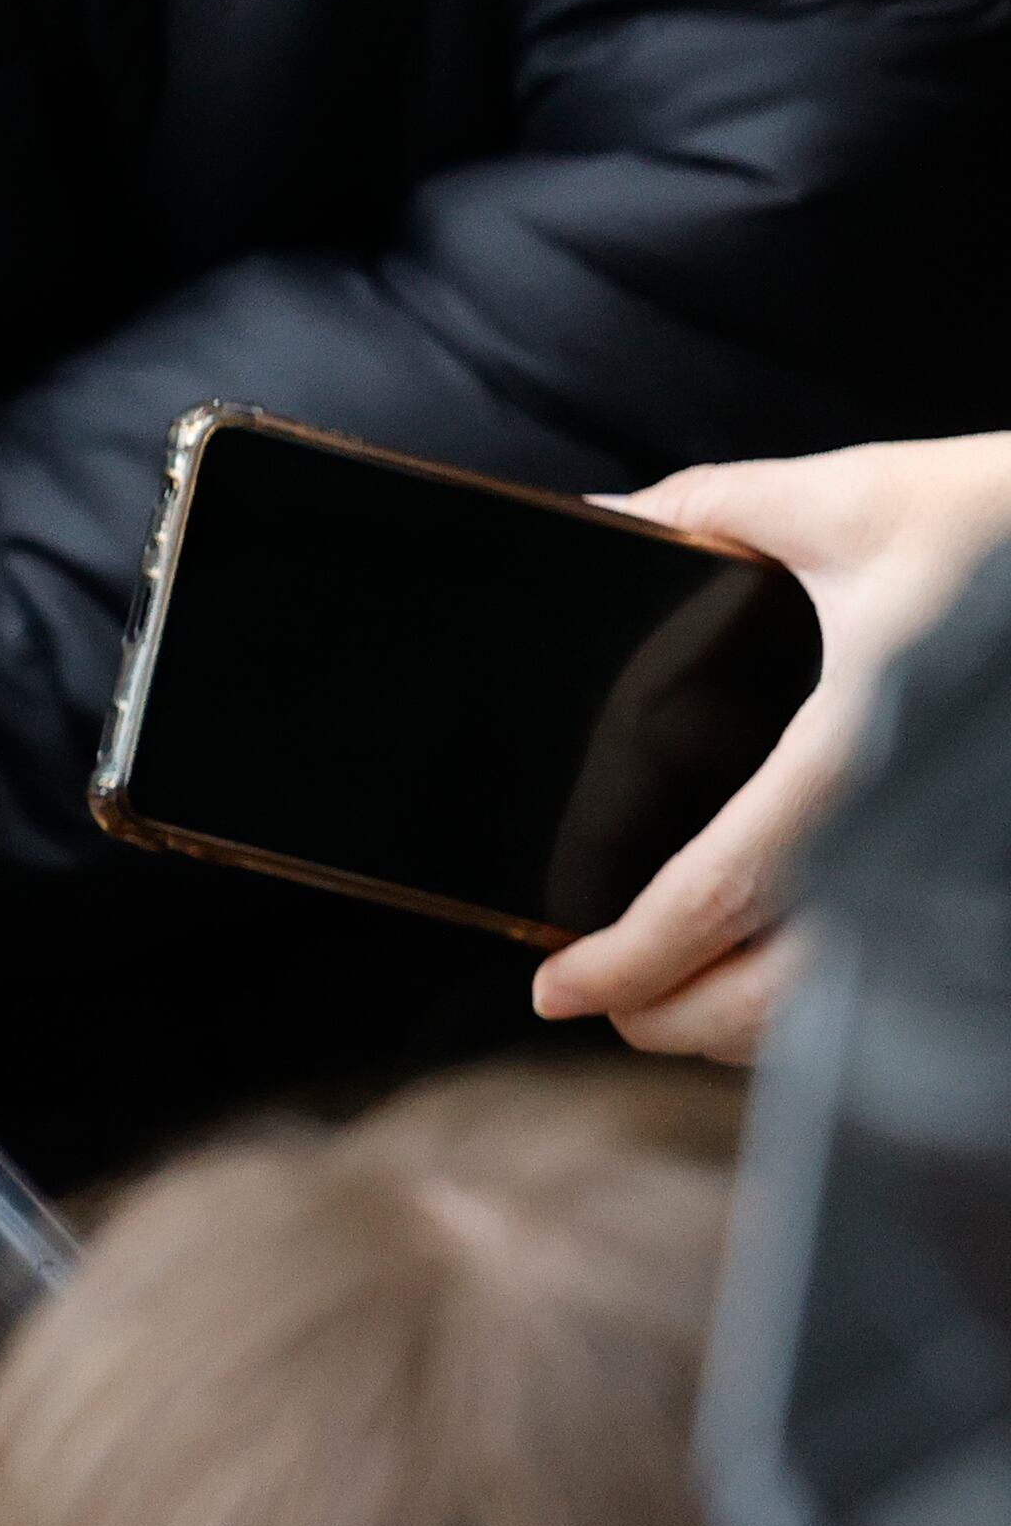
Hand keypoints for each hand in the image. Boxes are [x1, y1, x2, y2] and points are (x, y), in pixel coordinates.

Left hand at [529, 432, 1010, 1059]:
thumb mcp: (862, 499)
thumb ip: (718, 507)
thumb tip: (609, 521)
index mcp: (864, 748)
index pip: (724, 889)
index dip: (632, 960)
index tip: (558, 988)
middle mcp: (927, 832)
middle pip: (789, 995)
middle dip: (680, 1020)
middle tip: (609, 1007)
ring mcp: (976, 872)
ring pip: (860, 1010)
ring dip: (760, 1026)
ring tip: (684, 1000)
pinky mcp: (998, 888)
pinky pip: (923, 986)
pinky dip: (846, 1003)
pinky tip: (794, 979)